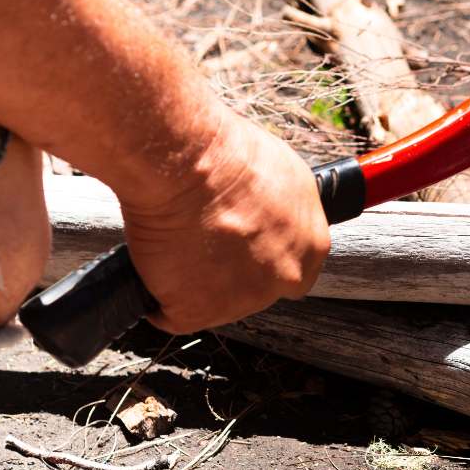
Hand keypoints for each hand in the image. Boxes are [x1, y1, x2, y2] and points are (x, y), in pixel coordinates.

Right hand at [118, 111, 330, 333]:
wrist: (187, 163)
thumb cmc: (231, 156)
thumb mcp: (286, 176)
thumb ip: (289, 211)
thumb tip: (276, 216)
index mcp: (312, 247)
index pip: (295, 270)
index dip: (265, 258)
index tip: (242, 247)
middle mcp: (285, 279)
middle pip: (256, 289)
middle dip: (231, 272)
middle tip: (204, 240)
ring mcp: (242, 301)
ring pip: (215, 303)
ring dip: (195, 282)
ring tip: (179, 241)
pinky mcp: (196, 313)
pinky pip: (171, 313)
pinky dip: (158, 295)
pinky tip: (157, 263)